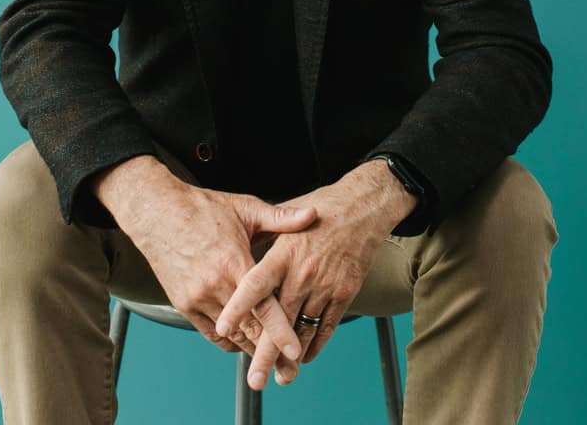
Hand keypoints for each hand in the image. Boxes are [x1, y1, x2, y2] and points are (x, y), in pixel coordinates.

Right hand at [93, 156, 316, 362]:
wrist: (158, 211)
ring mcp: (197, 298)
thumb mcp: (246, 208)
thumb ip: (281, 217)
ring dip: (251, 348)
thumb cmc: (203, 208)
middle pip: (249, 330)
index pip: (263, 307)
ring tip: (271, 359)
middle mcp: (215, 285)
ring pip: (231, 336)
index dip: (281, 332)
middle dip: (270, 352)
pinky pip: (211, 334)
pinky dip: (230, 340)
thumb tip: (312, 214)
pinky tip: (244, 339)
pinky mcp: (184, 304)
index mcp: (234, 263)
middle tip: (291, 368)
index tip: (296, 352)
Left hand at [215, 160, 415, 389]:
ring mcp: (325, 285)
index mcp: (284, 252)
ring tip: (281, 376)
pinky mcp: (344, 292)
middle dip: (266, 353)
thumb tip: (242, 250)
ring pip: (304, 329)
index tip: (223, 326)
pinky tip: (305, 355)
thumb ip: (264, 239)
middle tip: (255, 379)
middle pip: (280, 320)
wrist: (362, 207)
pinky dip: (315, 344)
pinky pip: (327, 326)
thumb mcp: (287, 217)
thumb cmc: (322, 208)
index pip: (255, 284)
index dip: (239, 306)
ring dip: (292, 356)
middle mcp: (303, 272)